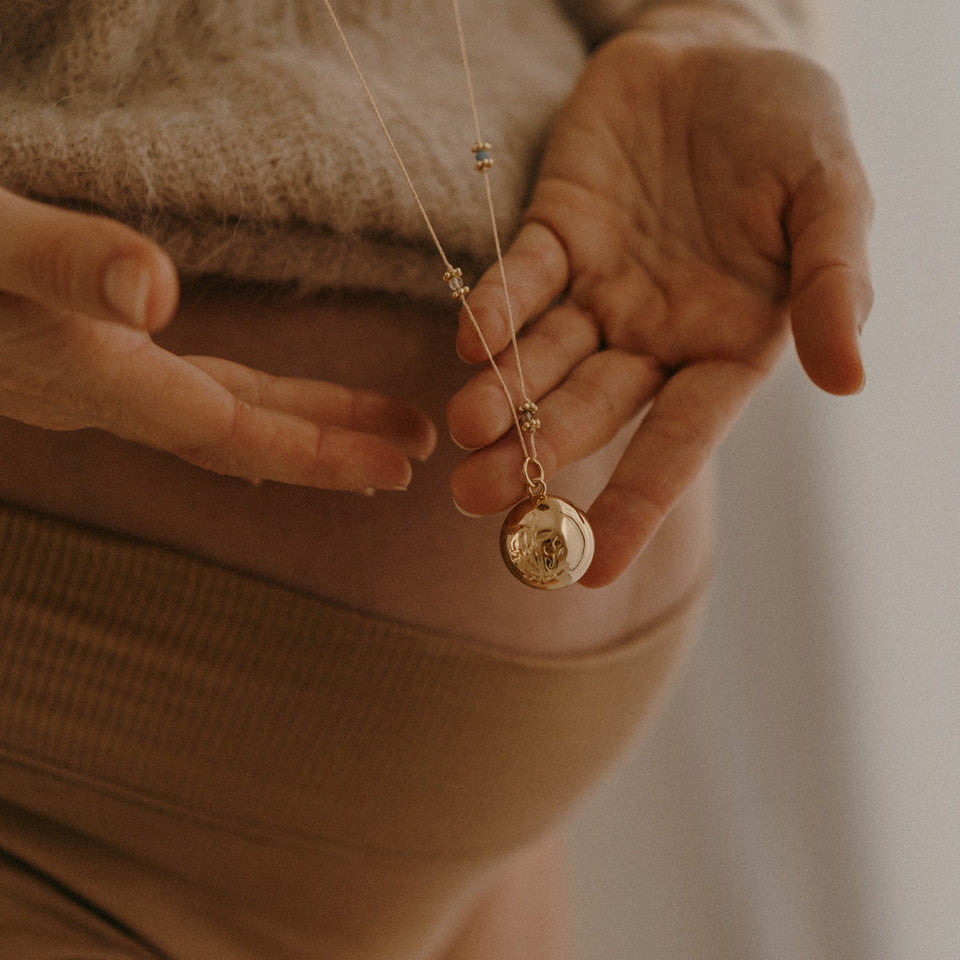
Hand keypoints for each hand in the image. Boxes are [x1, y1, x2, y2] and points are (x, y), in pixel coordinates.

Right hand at [0, 188, 434, 489]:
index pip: (228, 429)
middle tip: (416, 457)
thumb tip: (155, 293)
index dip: (315, 449)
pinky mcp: (84, 361)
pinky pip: (185, 399)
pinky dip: (245, 409)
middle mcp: (100, 393)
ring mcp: (92, 383)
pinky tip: (267, 410)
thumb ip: (61, 263)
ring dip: (303, 430)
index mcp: (91, 373)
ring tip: (376, 436)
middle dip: (331, 449)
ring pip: (220, 417)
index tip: (395, 463)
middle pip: (241, 435)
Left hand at [447, 26, 871, 586]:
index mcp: (725, 346)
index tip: (591, 570)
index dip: (637, 503)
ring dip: (502, 394)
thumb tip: (849, 379)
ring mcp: (602, 287)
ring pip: (546, 358)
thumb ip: (833, 282)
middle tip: (479, 502)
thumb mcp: (832, 195)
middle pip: (593, 410)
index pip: (680, 439)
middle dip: (537, 456)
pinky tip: (467, 344)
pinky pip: (522, 277)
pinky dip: (495, 308)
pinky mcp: (558, 232)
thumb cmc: (792, 127)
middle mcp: (656, 333)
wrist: (725, 47)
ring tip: (463, 433)